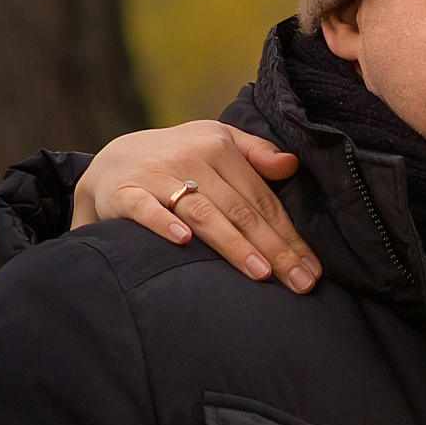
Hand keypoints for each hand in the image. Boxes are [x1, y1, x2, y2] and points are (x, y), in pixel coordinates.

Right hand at [73, 120, 320, 292]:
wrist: (112, 159)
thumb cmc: (177, 156)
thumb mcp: (216, 141)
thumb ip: (255, 152)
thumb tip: (291, 165)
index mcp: (218, 148)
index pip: (261, 199)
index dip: (289, 235)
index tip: (312, 269)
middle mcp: (190, 158)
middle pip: (239, 209)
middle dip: (273, 249)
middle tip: (299, 283)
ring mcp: (156, 175)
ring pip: (202, 212)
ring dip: (232, 243)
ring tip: (259, 273)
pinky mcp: (124, 192)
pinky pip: (145, 209)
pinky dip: (162, 223)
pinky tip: (183, 241)